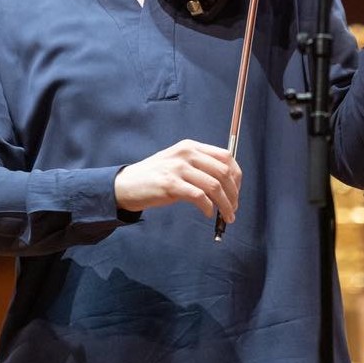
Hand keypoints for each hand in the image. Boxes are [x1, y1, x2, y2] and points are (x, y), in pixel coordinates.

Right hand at [114, 139, 241, 223]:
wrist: (127, 185)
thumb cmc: (155, 176)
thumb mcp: (178, 162)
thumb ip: (200, 166)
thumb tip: (228, 184)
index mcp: (191, 146)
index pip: (225, 156)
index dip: (236, 176)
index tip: (237, 191)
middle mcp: (186, 154)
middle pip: (223, 172)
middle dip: (234, 193)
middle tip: (234, 208)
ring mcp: (178, 168)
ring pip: (214, 186)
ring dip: (225, 204)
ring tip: (227, 216)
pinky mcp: (170, 184)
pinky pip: (199, 197)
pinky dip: (209, 208)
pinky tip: (208, 214)